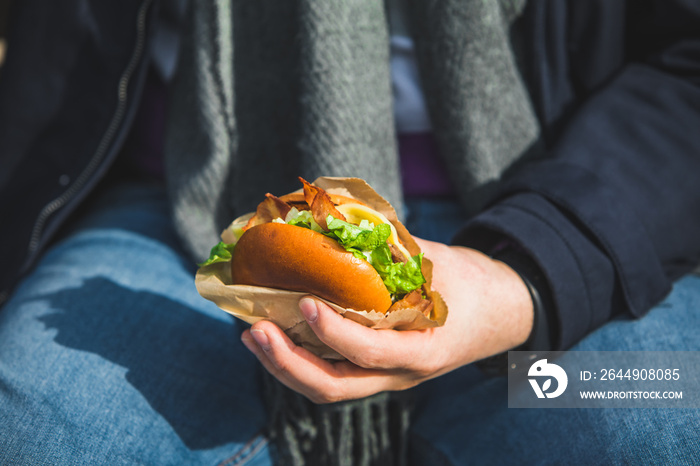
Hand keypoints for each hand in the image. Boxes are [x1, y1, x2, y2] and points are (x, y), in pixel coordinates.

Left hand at [241, 237, 533, 403]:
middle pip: (334, 387)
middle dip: (288, 363)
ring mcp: (385, 377)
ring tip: (252, 334)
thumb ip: (393, 251)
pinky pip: (330, 373)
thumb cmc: (470, 283)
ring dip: (283, 365)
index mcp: (424, 350)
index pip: (371, 353)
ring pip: (326, 387)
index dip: (335, 333)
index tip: (307, 302)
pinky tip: (275, 333)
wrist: (499, 312)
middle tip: (254, 330)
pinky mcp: (374, 370)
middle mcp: (400, 374)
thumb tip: (336, 225)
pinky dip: (298, 358)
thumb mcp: (439, 262)